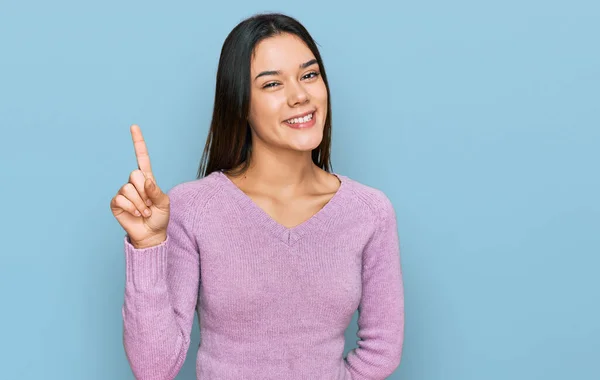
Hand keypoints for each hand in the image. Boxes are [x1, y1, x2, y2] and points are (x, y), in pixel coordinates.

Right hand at [110, 124, 169, 248]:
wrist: (151, 234)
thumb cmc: (159, 217)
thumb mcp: (164, 203)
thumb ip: (156, 191)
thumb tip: (145, 180)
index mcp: (147, 179)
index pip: (142, 157)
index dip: (138, 142)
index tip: (134, 126)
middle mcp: (134, 183)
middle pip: (135, 174)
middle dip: (144, 191)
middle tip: (149, 204)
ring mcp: (124, 192)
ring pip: (128, 188)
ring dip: (140, 203)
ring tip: (144, 211)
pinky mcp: (116, 202)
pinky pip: (121, 199)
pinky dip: (132, 208)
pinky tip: (136, 214)